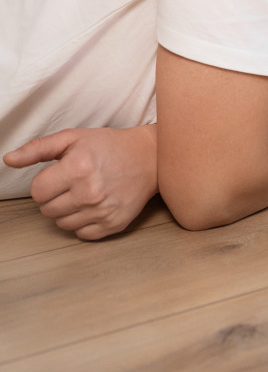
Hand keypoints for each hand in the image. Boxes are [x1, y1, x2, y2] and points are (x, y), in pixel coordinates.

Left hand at [3, 124, 157, 239]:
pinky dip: (84, 222)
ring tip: (85, 192)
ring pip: (62, 223)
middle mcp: (90, 193)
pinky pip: (81, 234)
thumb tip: (8, 160)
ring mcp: (102, 211)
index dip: (46, 181)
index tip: (61, 173)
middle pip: (47, 210)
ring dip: (68, 210)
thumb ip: (38, 149)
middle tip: (74, 181)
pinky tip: (95, 204)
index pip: (37, 192)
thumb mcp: (73, 138)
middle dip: (55, 196)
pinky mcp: (113, 225)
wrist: (149, 157)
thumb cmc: (109, 145)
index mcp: (78, 168)